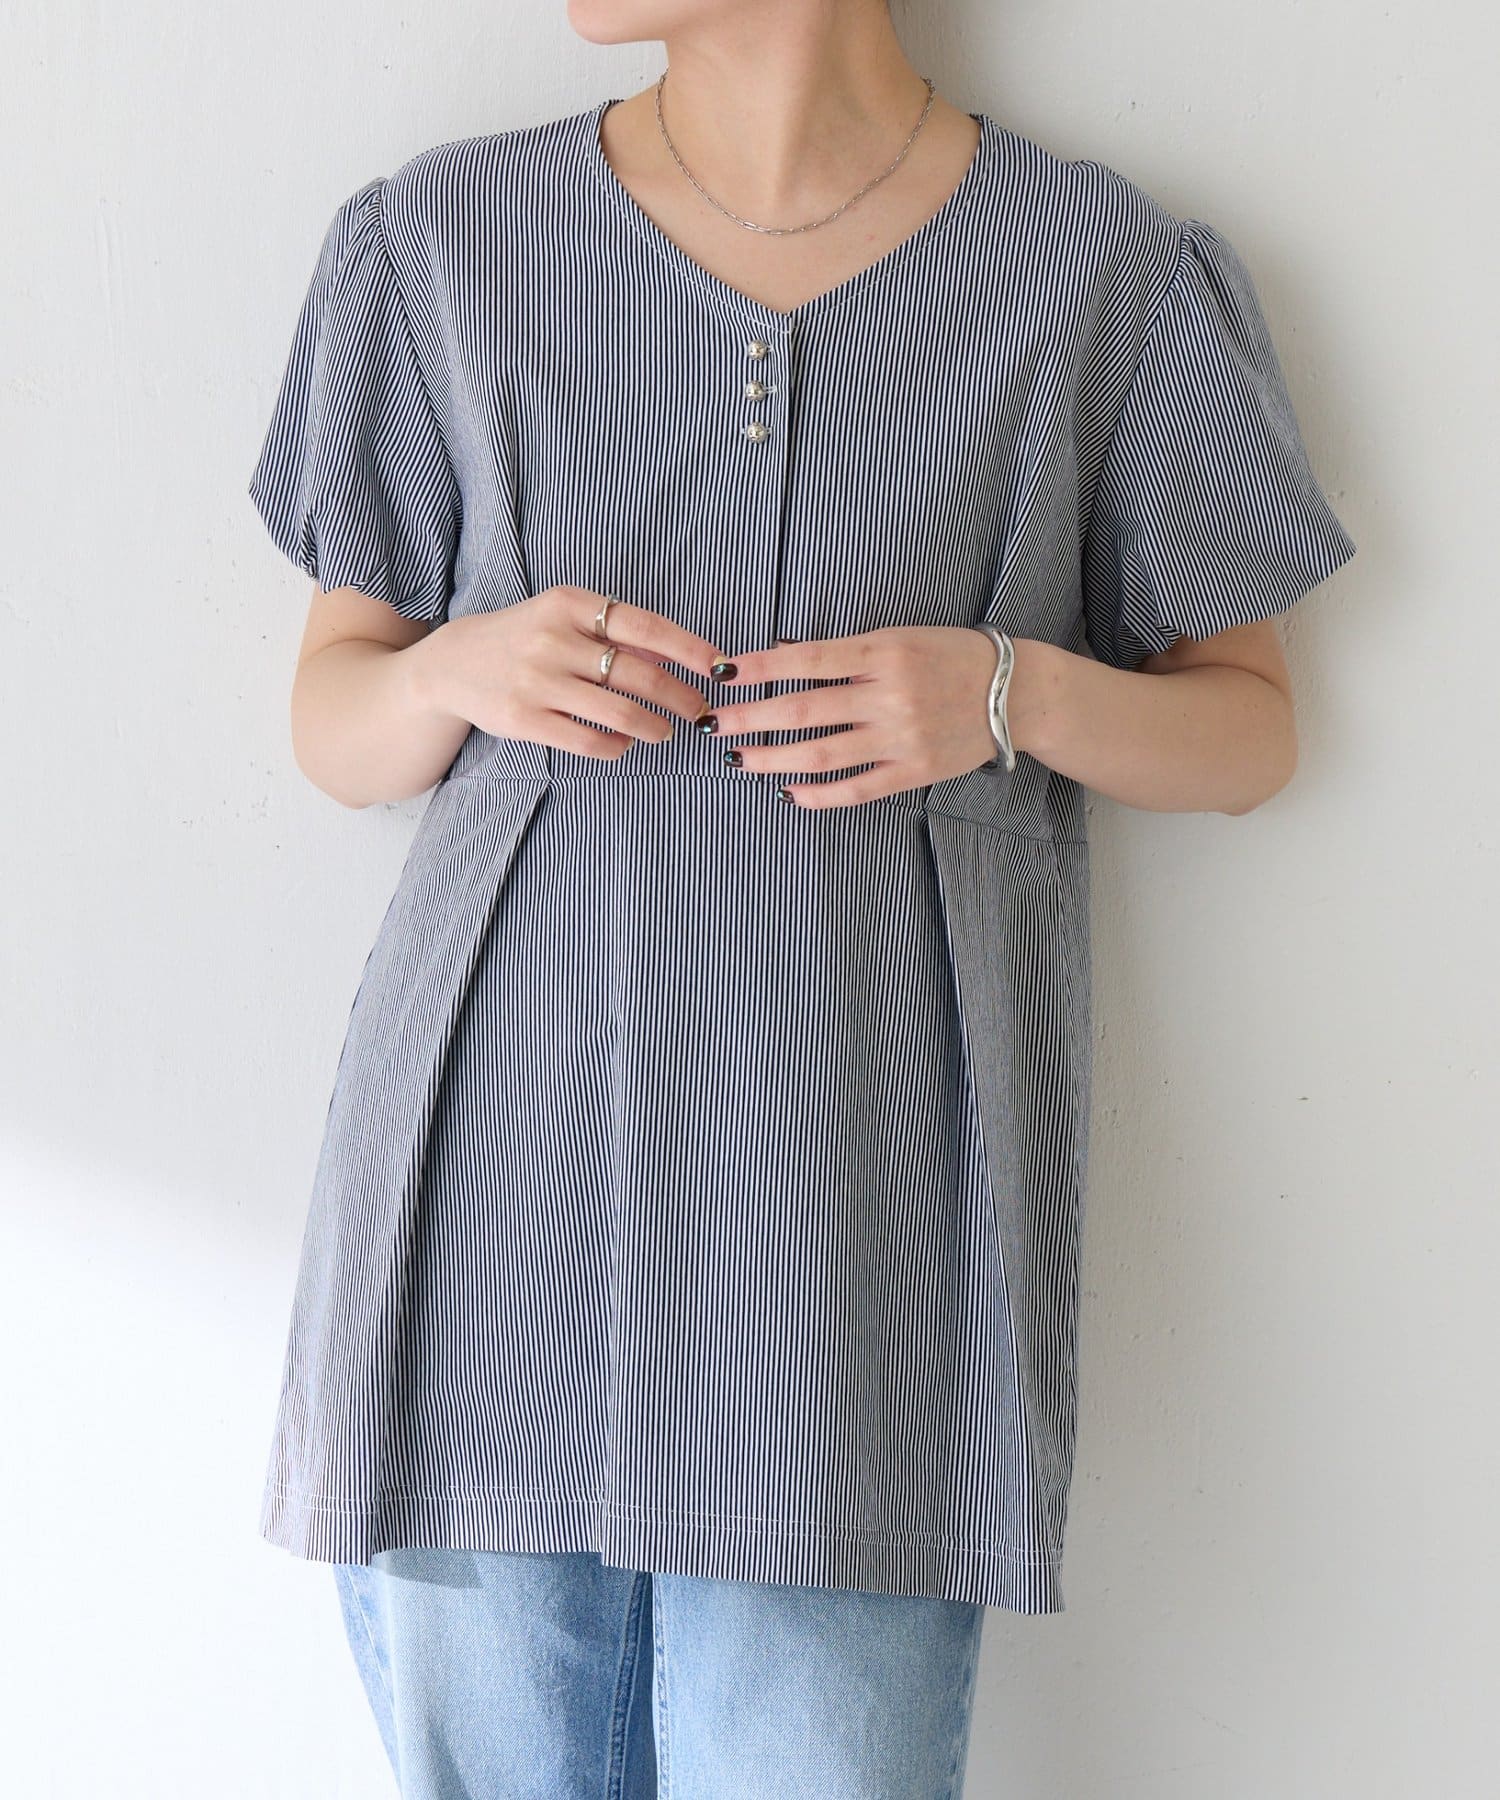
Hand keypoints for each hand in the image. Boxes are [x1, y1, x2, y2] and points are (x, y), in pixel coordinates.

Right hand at [421, 586, 722, 758]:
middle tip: (701, 711)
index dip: (691, 650)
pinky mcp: (525, 720)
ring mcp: (537, 681)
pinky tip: (625, 743)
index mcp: (569, 603)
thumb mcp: (562, 617)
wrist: (451, 664)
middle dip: (682, 697)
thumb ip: (613, 633)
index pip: (646, 627)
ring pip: (620, 713)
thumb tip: (676, 660)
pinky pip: (589, 741)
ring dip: (655, 727)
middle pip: (640, 675)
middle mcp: (554, 639)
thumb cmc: (523, 638)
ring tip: (666, 731)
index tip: (721, 668)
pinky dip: (618, 746)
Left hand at [702, 626, 1032, 808]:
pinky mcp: (913, 773)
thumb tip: (784, 657)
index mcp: (885, 653)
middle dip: (750, 718)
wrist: (1016, 693)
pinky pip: (856, 789)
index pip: (808, 661)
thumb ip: (847, 653)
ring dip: (773, 760)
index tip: (722, 672)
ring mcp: (901, 739)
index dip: (761, 668)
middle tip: (713, 723)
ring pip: (821, 755)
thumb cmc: (952, 656)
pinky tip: (788, 791)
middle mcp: (890, 697)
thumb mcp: (900, 637)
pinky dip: (818, 794)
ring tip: (739, 760)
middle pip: (804, 711)